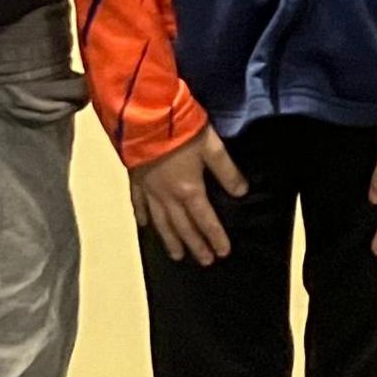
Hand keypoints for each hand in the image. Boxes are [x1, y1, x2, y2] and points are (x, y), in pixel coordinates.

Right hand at [128, 129, 249, 265]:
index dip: (215, 236)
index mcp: (189, 189)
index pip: (205, 219)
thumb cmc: (181, 129)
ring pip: (160, 221)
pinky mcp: (135, 179)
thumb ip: (227, 171)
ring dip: (170, 239)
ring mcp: (149, 189)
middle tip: (204, 261)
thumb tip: (242, 192)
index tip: (223, 252)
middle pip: (183, 226)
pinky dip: (142, 216)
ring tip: (177, 255)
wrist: (145, 116)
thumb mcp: (212, 146)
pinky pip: (138, 203)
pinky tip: (144, 226)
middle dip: (195, 245)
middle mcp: (168, 196)